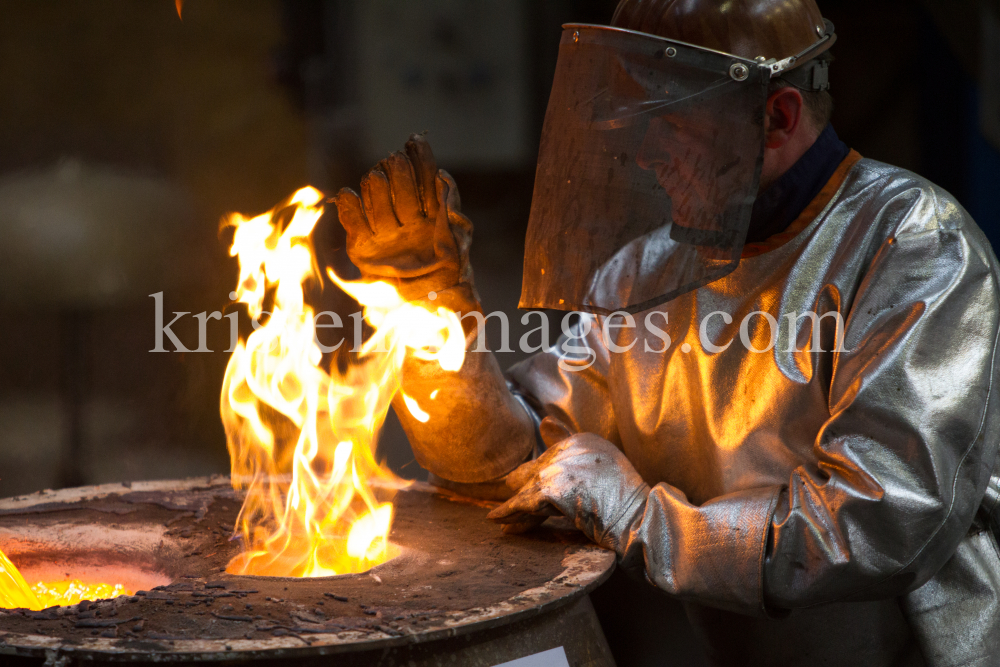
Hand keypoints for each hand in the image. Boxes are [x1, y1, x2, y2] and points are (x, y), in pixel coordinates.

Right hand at [334, 134, 473, 304]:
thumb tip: (442, 175)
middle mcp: (406, 217)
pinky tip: (348, 194)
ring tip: (377, 177)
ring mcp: (385, 230)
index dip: (419, 158)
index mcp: (430, 212)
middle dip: (396, 172)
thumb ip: (450, 208)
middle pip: (397, 183)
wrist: (429, 308)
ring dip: (376, 184)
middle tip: (393, 162)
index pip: (423, 176)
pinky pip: (353, 219)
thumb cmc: (449, 276)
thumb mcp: (459, 239)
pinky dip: (349, 206)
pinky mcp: (364, 245)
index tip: (414, 141)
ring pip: (376, 195)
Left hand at [488, 418, 649, 548]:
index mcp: (581, 439)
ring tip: (498, 516)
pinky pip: (522, 503)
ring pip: (526, 488)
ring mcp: (559, 468)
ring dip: (512, 505)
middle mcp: (567, 449)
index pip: (549, 456)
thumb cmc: (625, 496)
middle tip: (500, 496)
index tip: (520, 483)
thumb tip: (545, 421)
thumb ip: (572, 443)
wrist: (638, 515)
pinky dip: (508, 512)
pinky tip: (496, 519)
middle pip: (534, 471)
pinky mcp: (552, 489)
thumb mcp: (601, 462)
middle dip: (517, 485)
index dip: (535, 474)